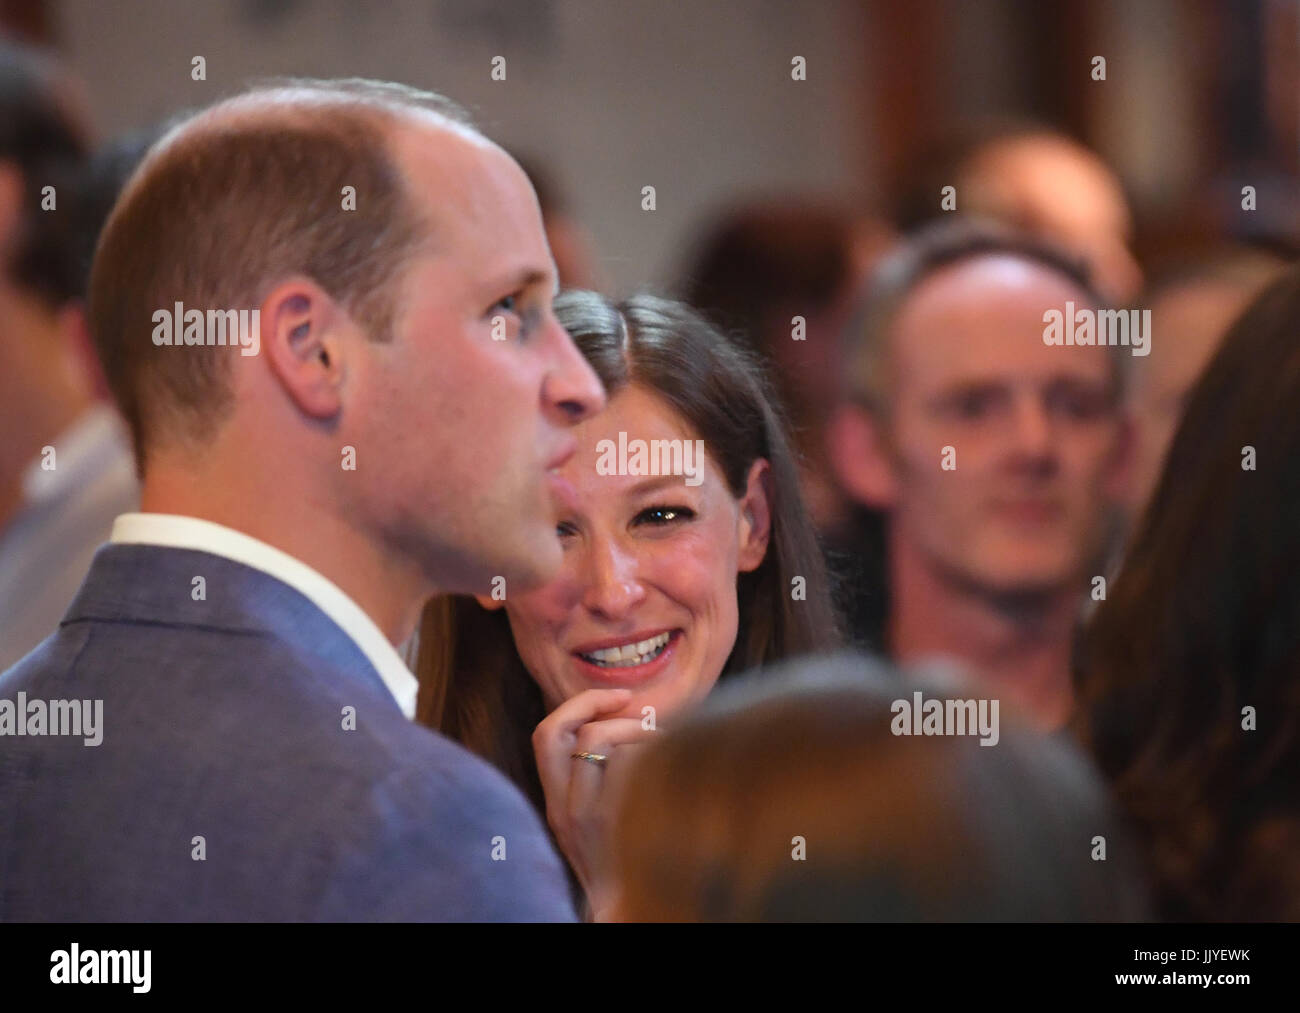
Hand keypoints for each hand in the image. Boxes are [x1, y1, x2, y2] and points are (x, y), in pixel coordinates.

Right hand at [532, 688, 654, 908]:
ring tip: (663, 743)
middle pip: (555, 729)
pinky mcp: (612, 821)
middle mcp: (561, 807)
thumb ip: (597, 778)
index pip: (545, 735)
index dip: (576, 705)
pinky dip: (654, 753)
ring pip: (598, 739)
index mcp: (556, 802)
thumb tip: (626, 721)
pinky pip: (628, 762)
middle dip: (590, 702)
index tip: (613, 698)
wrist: (627, 911)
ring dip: (636, 729)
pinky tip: (675, 767)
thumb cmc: (624, 860)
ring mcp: (585, 815)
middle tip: (627, 701)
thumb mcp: (597, 822)